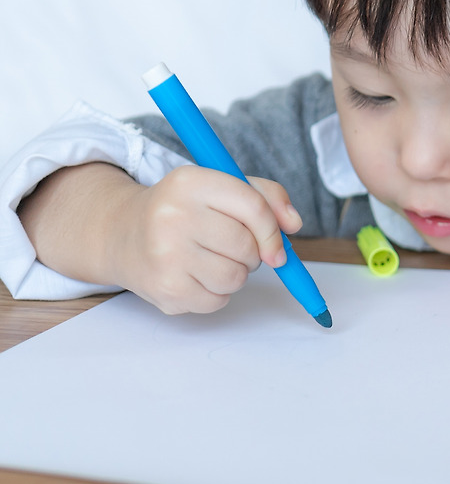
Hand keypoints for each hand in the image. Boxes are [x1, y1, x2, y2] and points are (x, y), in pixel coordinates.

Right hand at [104, 165, 301, 314]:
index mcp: (191, 182)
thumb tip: (293, 224)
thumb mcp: (220, 187)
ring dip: (236, 275)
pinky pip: (218, 301)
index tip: (276, 246)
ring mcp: (166, 255)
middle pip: (247, 247)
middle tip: (233, 248)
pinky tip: (196, 276)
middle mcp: (173, 216)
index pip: (254, 207)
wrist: (122, 234)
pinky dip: (217, 293)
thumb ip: (265, 196)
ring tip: (213, 260)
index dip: (273, 231)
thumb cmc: (184, 210)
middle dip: (253, 254)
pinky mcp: (165, 289)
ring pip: (236, 277)